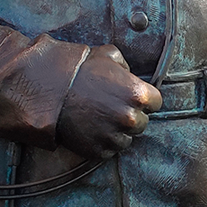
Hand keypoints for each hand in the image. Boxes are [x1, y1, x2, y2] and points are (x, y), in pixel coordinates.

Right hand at [55, 45, 161, 159]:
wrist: (50, 92)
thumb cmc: (80, 71)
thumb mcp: (107, 55)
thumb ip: (125, 65)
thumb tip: (130, 74)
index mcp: (138, 95)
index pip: (156, 102)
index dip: (145, 99)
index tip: (132, 97)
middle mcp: (130, 119)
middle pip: (143, 123)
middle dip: (131, 115)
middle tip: (113, 107)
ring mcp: (114, 137)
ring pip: (126, 139)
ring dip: (118, 131)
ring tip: (100, 117)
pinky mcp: (99, 152)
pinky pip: (109, 150)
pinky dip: (103, 141)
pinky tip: (91, 127)